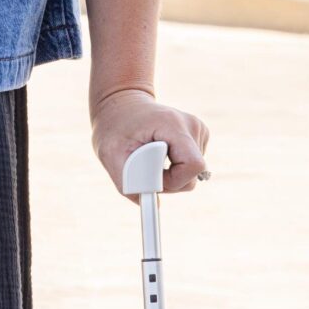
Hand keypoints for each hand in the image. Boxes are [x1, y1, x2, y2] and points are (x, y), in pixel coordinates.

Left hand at [91, 86, 210, 197]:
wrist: (122, 104)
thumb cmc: (114, 128)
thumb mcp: (110, 154)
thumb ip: (127, 183)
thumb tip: (151, 203)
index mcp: (172, 124)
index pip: (193, 165)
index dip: (174, 181)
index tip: (154, 180)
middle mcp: (191, 125)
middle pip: (192, 174)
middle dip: (169, 181)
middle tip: (145, 168)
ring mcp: (197, 129)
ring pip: (191, 174)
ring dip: (170, 174)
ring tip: (149, 157)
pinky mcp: (198, 136)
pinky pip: (189, 168)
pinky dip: (174, 168)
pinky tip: (159, 153)